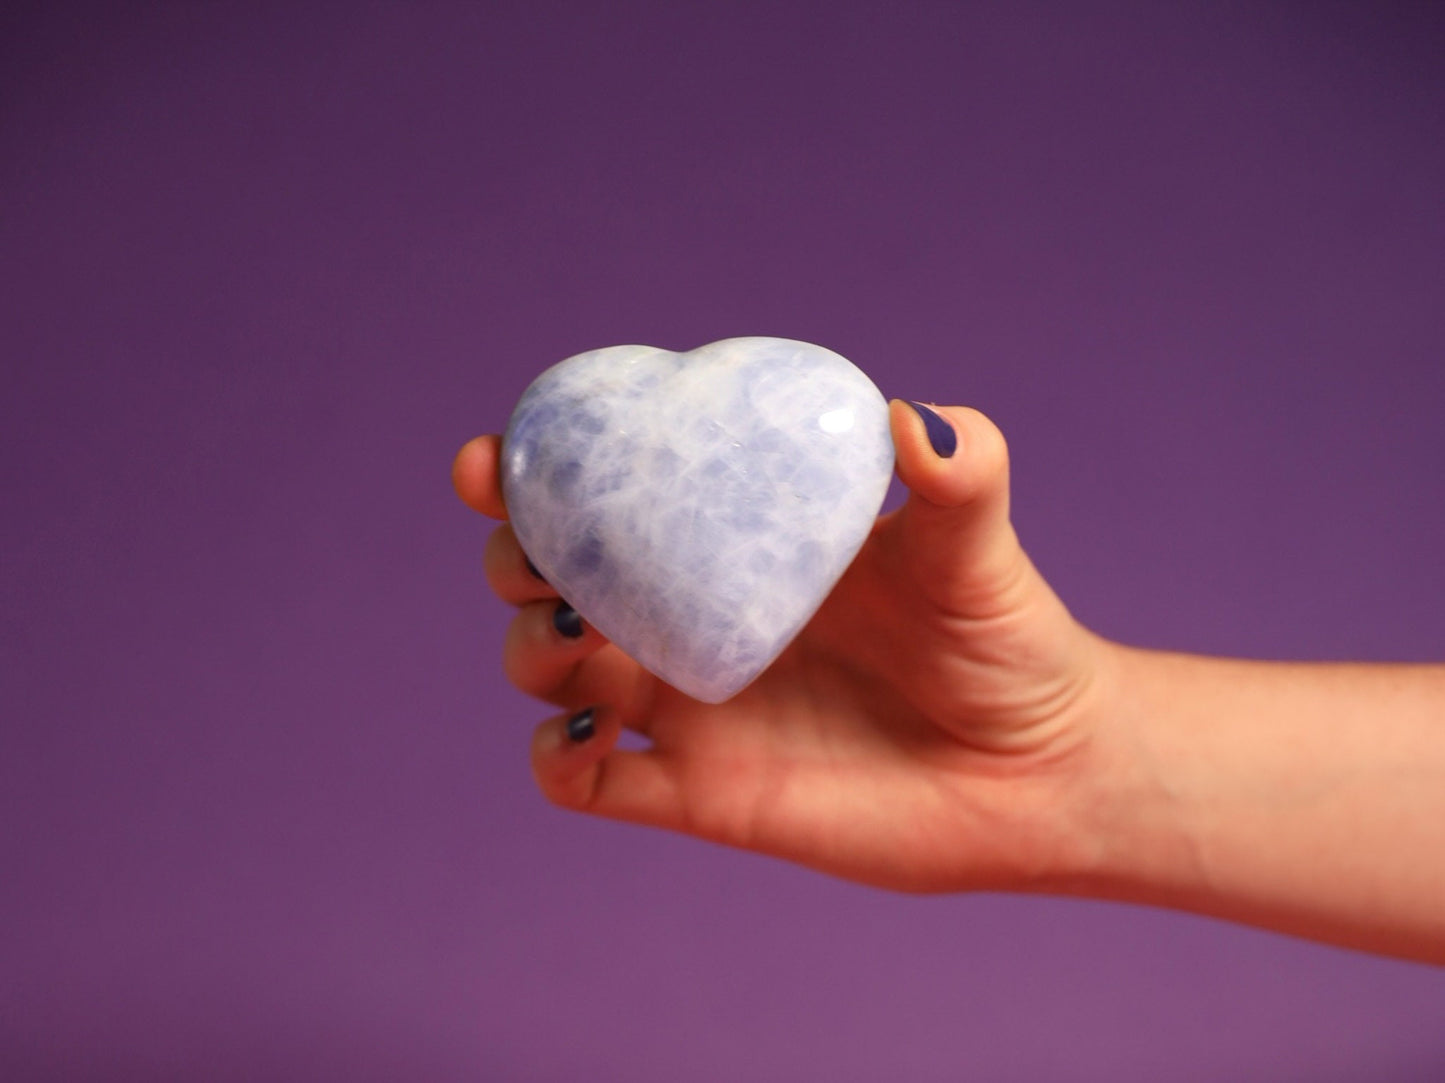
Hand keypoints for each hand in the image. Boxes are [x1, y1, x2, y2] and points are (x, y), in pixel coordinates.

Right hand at [453, 402, 1119, 892]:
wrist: (1037, 770)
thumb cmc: (1004, 640)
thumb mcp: (975, 544)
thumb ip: (960, 473)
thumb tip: (916, 418)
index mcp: (735, 548)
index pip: (608, 499)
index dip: (531, 476)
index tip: (494, 458)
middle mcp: (693, 623)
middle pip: (551, 582)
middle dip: (512, 559)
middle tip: (535, 548)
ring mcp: (689, 709)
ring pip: (551, 676)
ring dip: (529, 648)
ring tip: (576, 632)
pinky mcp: (697, 794)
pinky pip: (588, 784)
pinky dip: (555, 761)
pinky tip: (586, 732)